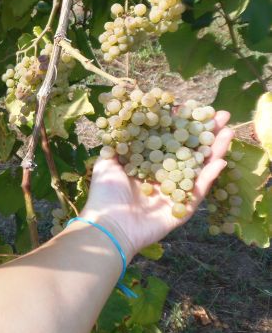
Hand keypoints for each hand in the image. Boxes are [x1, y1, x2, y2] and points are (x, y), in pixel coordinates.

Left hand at [81, 111, 233, 258]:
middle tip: (219, 115)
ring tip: (227, 130)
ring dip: (214, 149)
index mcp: (146, 165)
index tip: (191, 108)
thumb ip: (118, 145)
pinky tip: (221, 159)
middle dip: (204, 133)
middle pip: (188, 151)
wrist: (109, 225)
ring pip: (199, 167)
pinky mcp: (183, 208)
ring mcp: (175, 191)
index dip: (179, 125)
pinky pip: (200, 190)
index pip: (167, 141)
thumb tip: (121, 123)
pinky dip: (210, 176)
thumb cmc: (104, 194)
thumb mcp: (107, 163)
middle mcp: (162, 176)